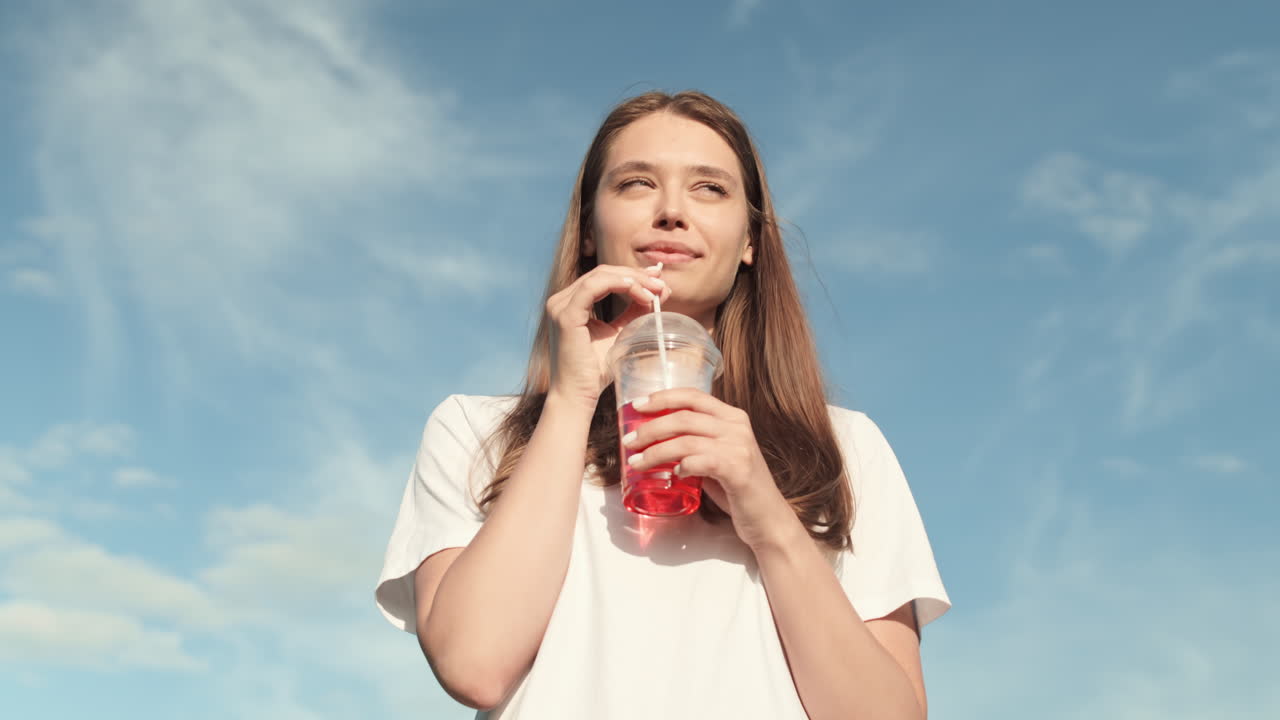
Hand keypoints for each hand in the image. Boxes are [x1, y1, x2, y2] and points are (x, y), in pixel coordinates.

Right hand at [545, 264, 669, 410]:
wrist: (577, 397)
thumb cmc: (595, 371)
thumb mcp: (619, 334)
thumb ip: (634, 312)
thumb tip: (659, 291)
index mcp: (571, 304)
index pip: (604, 278)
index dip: (632, 275)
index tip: (657, 280)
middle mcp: (561, 301)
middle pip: (603, 273)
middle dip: (635, 275)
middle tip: (661, 283)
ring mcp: (560, 307)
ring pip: (599, 276)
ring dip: (631, 279)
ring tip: (654, 290)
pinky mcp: (565, 316)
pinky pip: (593, 288)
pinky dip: (617, 284)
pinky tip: (637, 290)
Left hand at [621, 388, 804, 551]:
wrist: (767, 518)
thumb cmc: (737, 488)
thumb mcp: (716, 457)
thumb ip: (694, 445)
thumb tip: (655, 441)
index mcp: (732, 417)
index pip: (693, 396)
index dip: (662, 398)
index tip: (637, 405)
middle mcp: (737, 427)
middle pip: (684, 417)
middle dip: (650, 428)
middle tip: (629, 441)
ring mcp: (740, 447)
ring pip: (686, 440)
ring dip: (656, 451)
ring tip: (637, 462)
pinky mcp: (738, 470)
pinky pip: (700, 461)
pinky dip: (681, 466)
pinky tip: (673, 475)